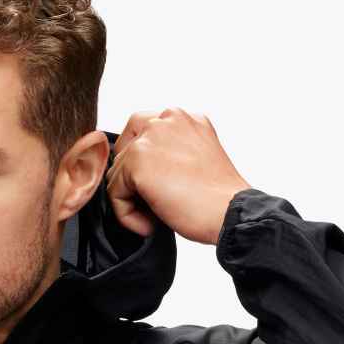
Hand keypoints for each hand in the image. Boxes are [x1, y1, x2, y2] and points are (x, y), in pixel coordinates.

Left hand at [106, 107, 251, 243]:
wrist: (230, 213)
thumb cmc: (216, 197)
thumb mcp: (193, 160)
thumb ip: (168, 152)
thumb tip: (134, 169)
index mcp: (183, 118)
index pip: (141, 132)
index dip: (142, 165)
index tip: (159, 190)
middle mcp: (167, 119)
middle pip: (124, 149)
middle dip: (131, 180)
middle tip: (152, 204)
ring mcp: (151, 137)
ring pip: (117, 173)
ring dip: (131, 201)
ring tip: (155, 218)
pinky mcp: (137, 161)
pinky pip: (113, 193)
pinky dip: (126, 215)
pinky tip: (149, 225)